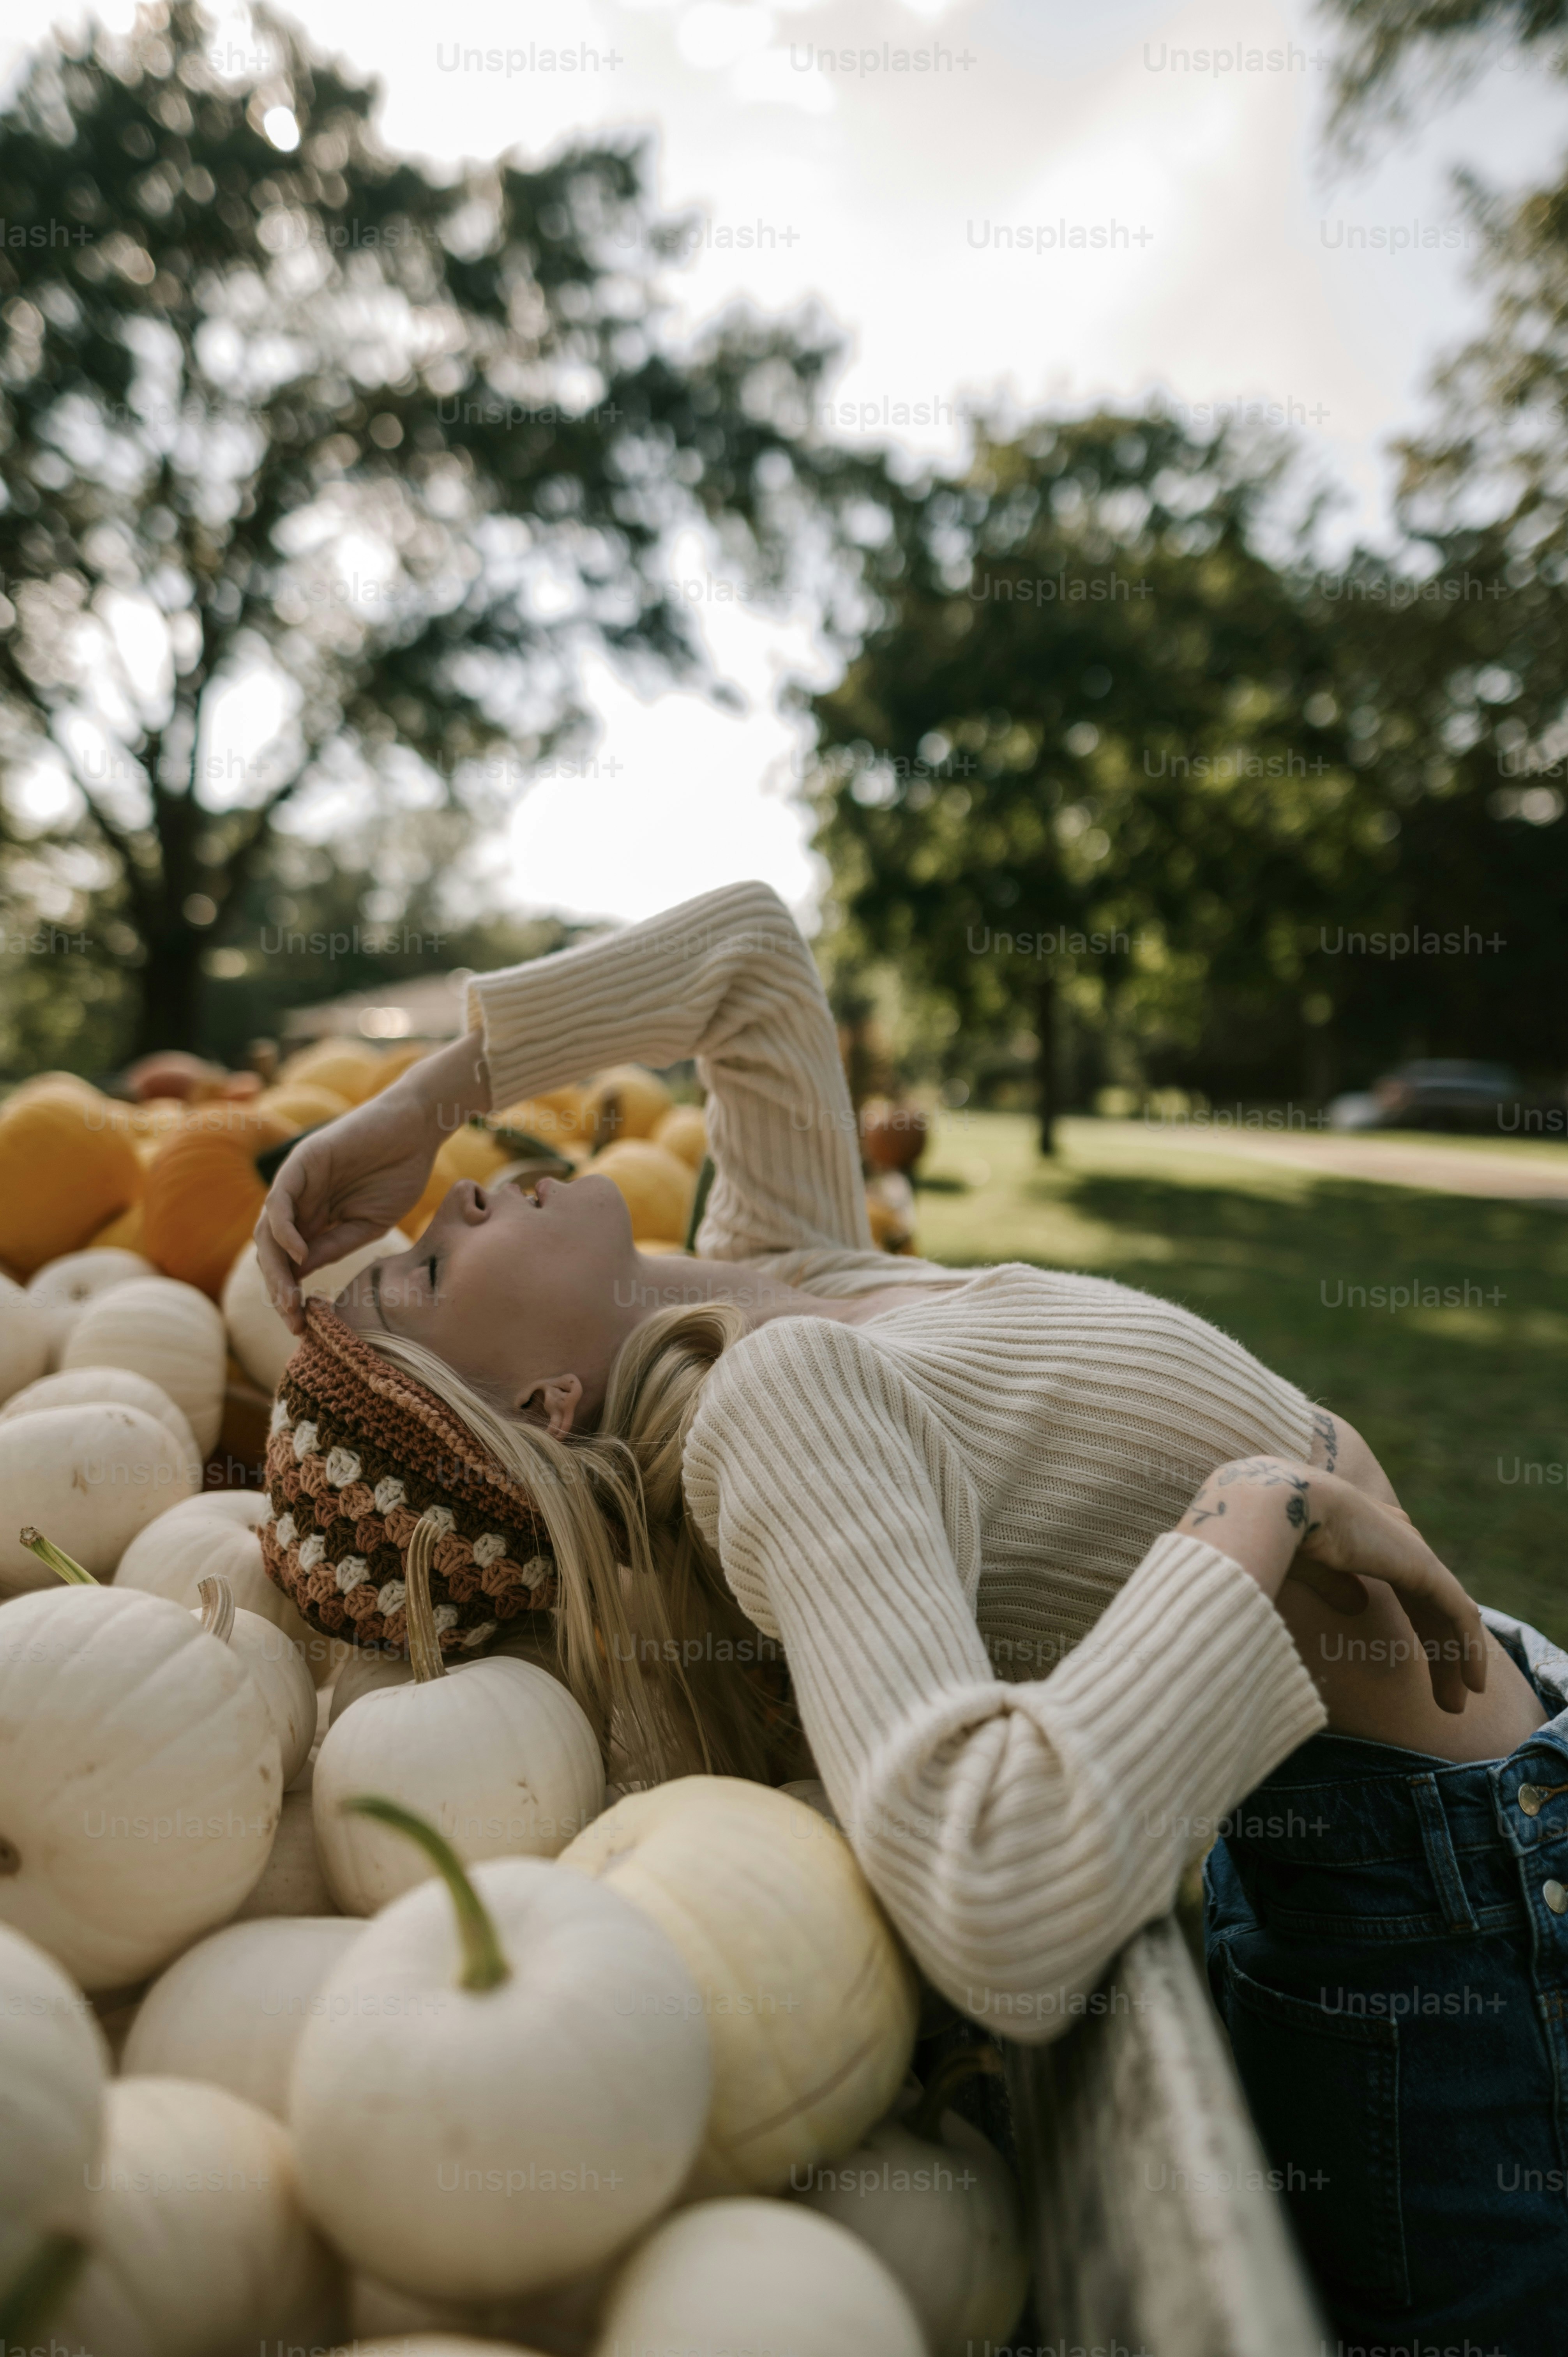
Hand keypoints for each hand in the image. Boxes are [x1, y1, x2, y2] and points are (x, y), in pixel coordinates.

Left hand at [254, 1033, 489, 1332]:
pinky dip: (284, 1228)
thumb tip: (299, 1274)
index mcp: (314, 1218)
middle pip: (272, 1250)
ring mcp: (297, 1180)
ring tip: (289, 1298)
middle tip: (291, 1320)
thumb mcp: (367, 1225)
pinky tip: (297, 1253)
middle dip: (278, 1288)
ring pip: (269, 1229)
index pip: (288, 1261)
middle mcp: (299, 1201)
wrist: (418, 1130)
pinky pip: (280, 1200)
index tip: (299, 1325)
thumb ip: (333, 1247)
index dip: (290, 1293)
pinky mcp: (302, 1160)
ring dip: (275, 1267)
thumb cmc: (399, 1173)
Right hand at [1177, 1456, 1485, 1716]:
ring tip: (1457, 1704)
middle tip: (1445, 1698)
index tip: (1417, 1664)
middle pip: (1429, 1604)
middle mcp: (1397, 1537)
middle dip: (1439, 1651)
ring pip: (1448, 1613)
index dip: (1417, 1625)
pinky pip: (1460, 1615)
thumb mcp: (1308, 1566)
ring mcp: (1414, 1551)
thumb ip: (1335, 1584)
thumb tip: (1356, 1604)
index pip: (1405, 1585)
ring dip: (1456, 1660)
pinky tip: (1474, 1683)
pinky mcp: (1424, 1568)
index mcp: (1368, 1531)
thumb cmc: (1276, 1532)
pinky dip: (1470, 1649)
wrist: (1280, 1504)